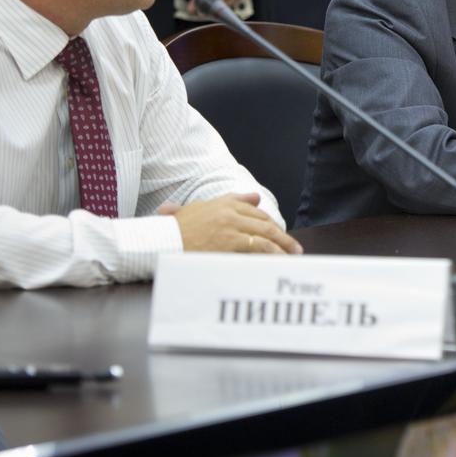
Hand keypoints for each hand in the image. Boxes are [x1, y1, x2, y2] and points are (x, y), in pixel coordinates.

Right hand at [159, 192, 302, 253]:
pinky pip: (259, 246)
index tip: (280, 234)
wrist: (162, 241)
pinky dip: (274, 253)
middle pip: (264, 222)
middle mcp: (230, 211)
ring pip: (266, 234)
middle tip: (294, 247)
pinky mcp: (231, 240)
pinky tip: (281, 260)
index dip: (269, 223)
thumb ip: (230, 200)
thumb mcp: (199, 209)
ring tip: (294, 255)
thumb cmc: (175, 230)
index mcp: (223, 202)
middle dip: (281, 235)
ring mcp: (231, 225)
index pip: (254, 211)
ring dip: (283, 245)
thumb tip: (255, 196)